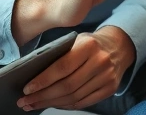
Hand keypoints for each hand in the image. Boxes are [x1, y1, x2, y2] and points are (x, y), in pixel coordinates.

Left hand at [18, 27, 135, 111]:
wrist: (119, 46)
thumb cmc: (90, 43)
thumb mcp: (76, 40)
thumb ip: (60, 54)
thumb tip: (34, 75)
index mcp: (88, 45)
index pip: (62, 67)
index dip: (43, 80)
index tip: (27, 89)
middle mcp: (100, 61)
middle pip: (67, 86)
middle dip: (43, 96)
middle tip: (25, 101)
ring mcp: (107, 77)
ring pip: (74, 97)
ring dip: (51, 103)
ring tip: (34, 104)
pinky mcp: (110, 89)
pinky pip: (83, 102)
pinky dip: (66, 106)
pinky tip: (54, 104)